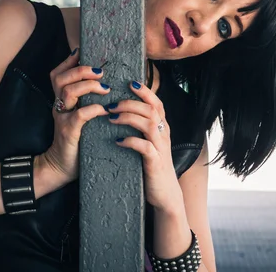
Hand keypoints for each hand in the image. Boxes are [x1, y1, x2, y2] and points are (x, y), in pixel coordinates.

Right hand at [41, 49, 109, 183]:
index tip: (84, 52)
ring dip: (88, 86)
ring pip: (68, 92)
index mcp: (62, 100)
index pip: (59, 73)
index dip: (69, 61)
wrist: (62, 166)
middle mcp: (59, 106)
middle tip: (100, 72)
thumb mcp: (80, 116)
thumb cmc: (77, 140)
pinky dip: (93, 109)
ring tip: (105, 88)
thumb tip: (106, 83)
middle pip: (60, 78)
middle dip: (81, 70)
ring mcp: (62, 118)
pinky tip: (105, 110)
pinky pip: (79, 115)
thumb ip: (87, 100)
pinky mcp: (68, 132)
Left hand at [107, 81, 181, 211]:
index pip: (156, 103)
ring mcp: (161, 148)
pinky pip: (144, 147)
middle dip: (130, 103)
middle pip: (151, 110)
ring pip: (149, 124)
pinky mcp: (155, 162)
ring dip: (129, 118)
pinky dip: (131, 141)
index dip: (145, 91)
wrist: (164, 193)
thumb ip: (140, 126)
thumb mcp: (148, 141)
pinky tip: (118, 141)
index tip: (130, 82)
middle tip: (111, 105)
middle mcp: (164, 134)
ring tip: (111, 118)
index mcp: (162, 127)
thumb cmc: (151, 164)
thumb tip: (121, 109)